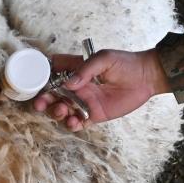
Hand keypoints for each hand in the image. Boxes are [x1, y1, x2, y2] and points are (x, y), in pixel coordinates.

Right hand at [31, 49, 169, 131]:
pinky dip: (72, 124)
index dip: (43, 78)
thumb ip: (86, 70)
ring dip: (56, 112)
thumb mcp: (104, 59)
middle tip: (41, 103)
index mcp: (77, 70)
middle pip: (53, 95)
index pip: (54, 73)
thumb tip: (69, 83)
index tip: (37, 83)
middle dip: (44, 100)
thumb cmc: (125, 63)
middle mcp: (78, 87)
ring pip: (63, 110)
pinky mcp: (94, 115)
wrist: (146, 77)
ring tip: (61, 111)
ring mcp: (85, 101)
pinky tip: (74, 121)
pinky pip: (78, 122)